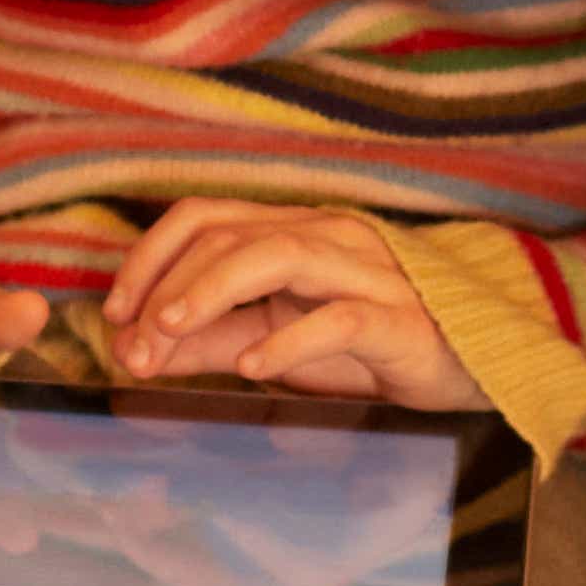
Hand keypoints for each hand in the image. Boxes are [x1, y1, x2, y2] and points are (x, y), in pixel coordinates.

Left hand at [103, 200, 486, 410]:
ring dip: (211, 292)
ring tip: (169, 332)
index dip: (149, 258)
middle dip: (168, 287)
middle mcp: (324, 236)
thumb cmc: (369, 348)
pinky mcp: (397, 318)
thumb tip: (133, 350)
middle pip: (229, 235)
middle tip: (133, 343)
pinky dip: (288, 340)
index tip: (114, 312)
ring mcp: (363, 271)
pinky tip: (252, 367)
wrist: (471, 363)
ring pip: (276, 255)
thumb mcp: (274, 344)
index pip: (204, 218)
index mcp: (291, 231)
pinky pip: (338, 318)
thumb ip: (207, 343)